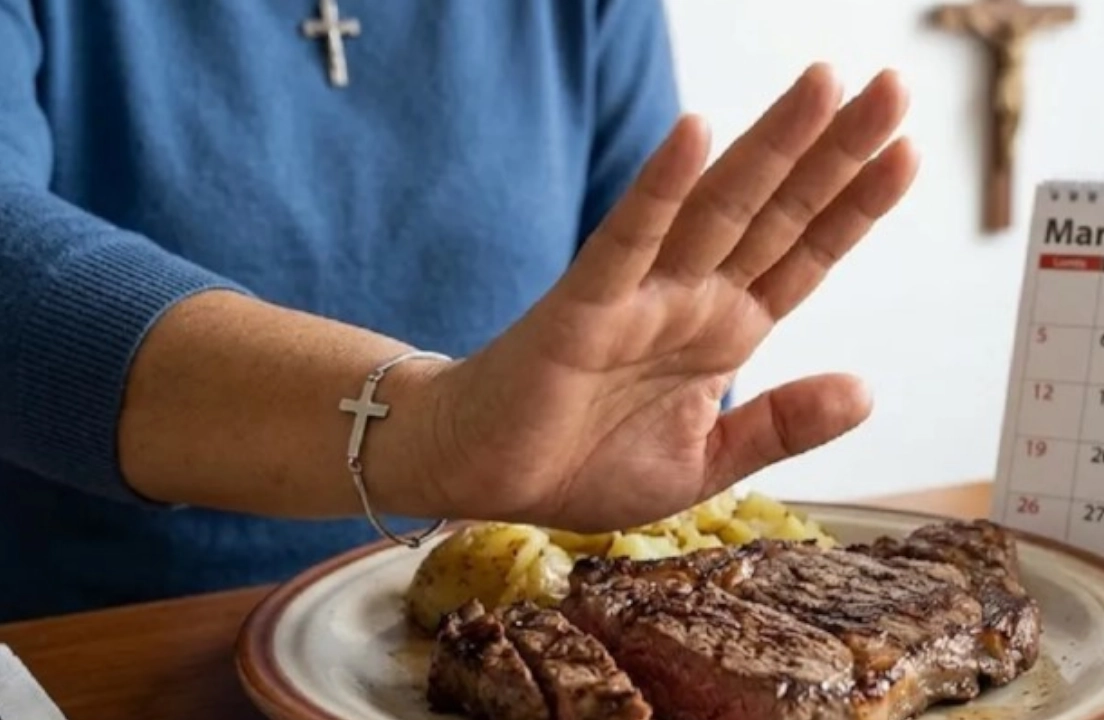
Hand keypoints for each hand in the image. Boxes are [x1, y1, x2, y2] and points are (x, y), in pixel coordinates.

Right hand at [428, 63, 917, 531]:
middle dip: (834, 152)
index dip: (854, 206)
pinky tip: (694, 134)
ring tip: (824, 87)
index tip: (908, 152)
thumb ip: (779, 427)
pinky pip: (626, 241)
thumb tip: (865, 390)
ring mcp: (638, 297)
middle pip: (775, 213)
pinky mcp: (580, 308)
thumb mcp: (703, 464)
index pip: (803, 257)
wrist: (483, 474)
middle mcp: (689, 301)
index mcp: (724, 334)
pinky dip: (659, 189)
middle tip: (890, 87)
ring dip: (769, 148)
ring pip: (715, 209)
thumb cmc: (579, 462)